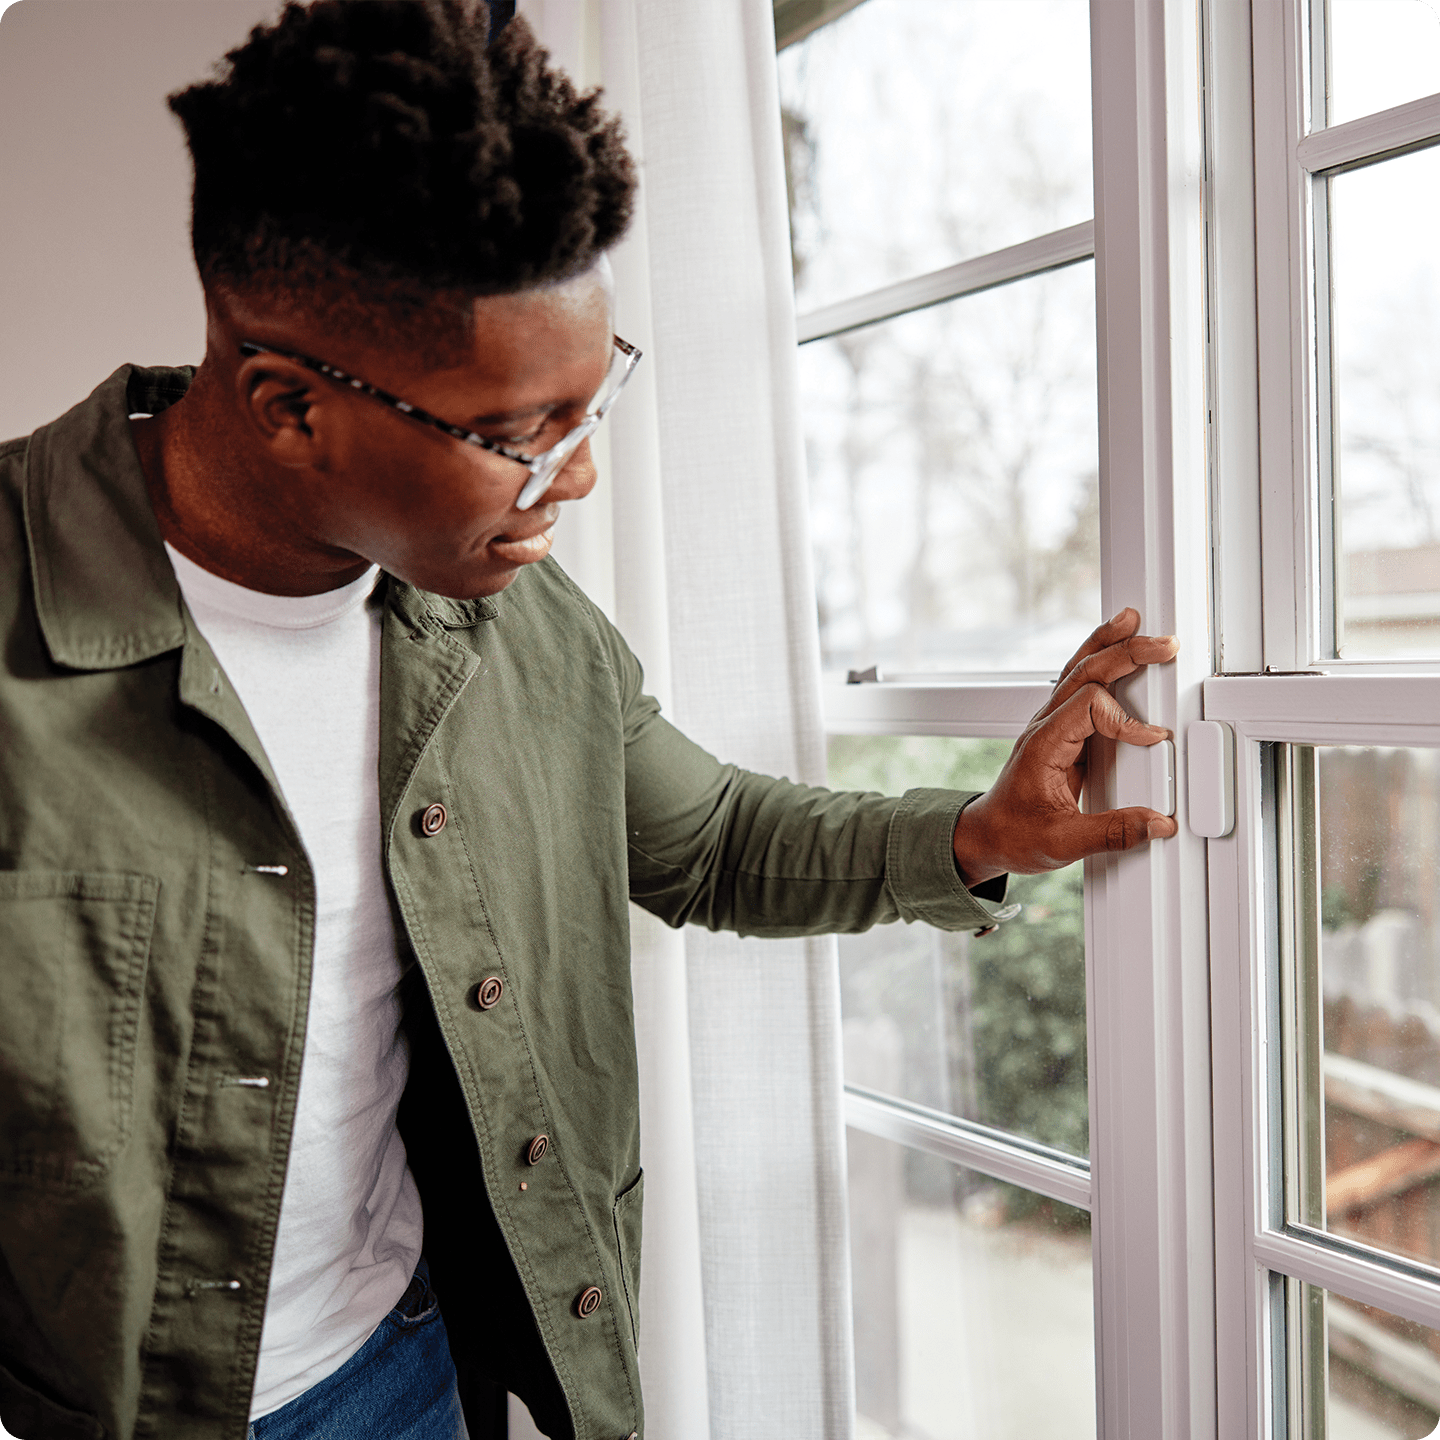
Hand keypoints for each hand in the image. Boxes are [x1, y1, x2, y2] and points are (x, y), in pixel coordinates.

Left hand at [952, 609, 1179, 885]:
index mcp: (1043, 746)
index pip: (1087, 706)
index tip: (1152, 739)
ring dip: (1108, 645)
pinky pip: (1080, 684)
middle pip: (1083, 672)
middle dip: (1124, 653)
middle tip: (1164, 644)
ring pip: (1078, 669)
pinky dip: (1100, 661)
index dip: (1124, 718)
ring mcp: (1051, 724)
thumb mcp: (1062, 843)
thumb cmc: (1014, 835)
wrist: (987, 835)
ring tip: (1135, 622)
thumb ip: (1111, 832)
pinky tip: (1116, 648)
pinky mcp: (1061, 730)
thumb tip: (1156, 822)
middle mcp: (1045, 726)